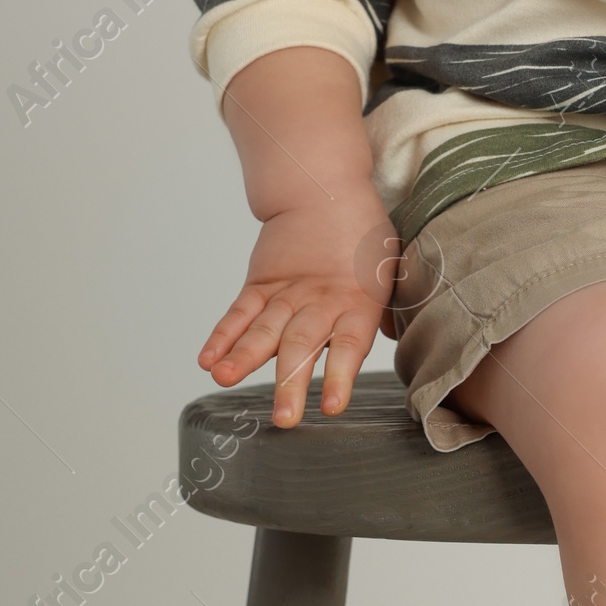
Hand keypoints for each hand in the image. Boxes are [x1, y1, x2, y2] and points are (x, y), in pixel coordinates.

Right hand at [197, 186, 398, 426]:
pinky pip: (239, 312)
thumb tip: (396, 340)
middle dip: (290, 383)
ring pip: (264, 329)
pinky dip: (222, 335)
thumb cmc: (361, 234)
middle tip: (282, 417)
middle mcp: (319, 301)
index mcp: (357, 302)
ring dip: (244, 357)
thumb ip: (383, 311)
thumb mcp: (387, 270)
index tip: (332, 407)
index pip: (349, 344)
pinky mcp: (260, 283)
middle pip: (302, 344)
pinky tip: (209, 358)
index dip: (341, 376)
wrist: (324, 187)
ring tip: (226, 379)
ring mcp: (286, 292)